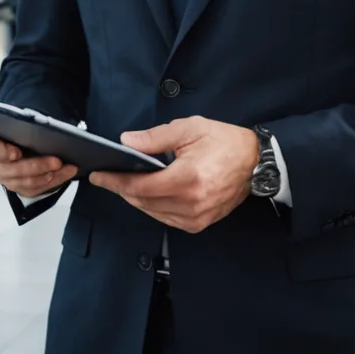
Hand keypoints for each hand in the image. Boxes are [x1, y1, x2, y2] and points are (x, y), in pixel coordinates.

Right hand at [0, 130, 75, 198]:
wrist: (29, 136)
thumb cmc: (23, 127)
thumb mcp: (21, 120)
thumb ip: (25, 123)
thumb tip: (41, 125)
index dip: (0, 152)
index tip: (17, 153)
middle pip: (9, 170)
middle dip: (35, 167)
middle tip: (56, 161)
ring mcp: (5, 177)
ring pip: (23, 183)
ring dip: (47, 177)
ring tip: (65, 168)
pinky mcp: (18, 187)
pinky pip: (34, 190)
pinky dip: (52, 182)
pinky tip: (65, 174)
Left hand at [90, 118, 259, 233]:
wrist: (256, 163)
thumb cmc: (226, 142)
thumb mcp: (190, 129)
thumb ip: (155, 138)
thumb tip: (127, 141)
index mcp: (187, 179)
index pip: (139, 186)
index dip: (115, 181)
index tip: (98, 176)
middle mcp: (191, 203)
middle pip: (142, 201)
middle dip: (121, 189)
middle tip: (107, 177)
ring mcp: (196, 217)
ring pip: (152, 212)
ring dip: (136, 199)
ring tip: (124, 183)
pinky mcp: (200, 223)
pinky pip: (166, 219)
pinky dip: (153, 207)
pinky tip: (147, 194)